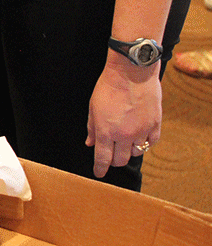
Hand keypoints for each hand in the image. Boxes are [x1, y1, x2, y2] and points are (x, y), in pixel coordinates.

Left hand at [85, 55, 161, 177]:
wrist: (131, 72)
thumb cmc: (108, 87)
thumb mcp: (93, 107)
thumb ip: (92, 127)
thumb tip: (90, 143)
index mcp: (106, 131)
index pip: (103, 158)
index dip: (100, 168)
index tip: (99, 174)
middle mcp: (124, 135)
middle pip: (120, 160)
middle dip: (114, 161)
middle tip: (111, 157)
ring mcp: (141, 131)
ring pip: (136, 153)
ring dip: (129, 152)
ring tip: (124, 145)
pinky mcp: (155, 124)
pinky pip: (151, 143)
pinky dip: (144, 144)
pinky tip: (139, 138)